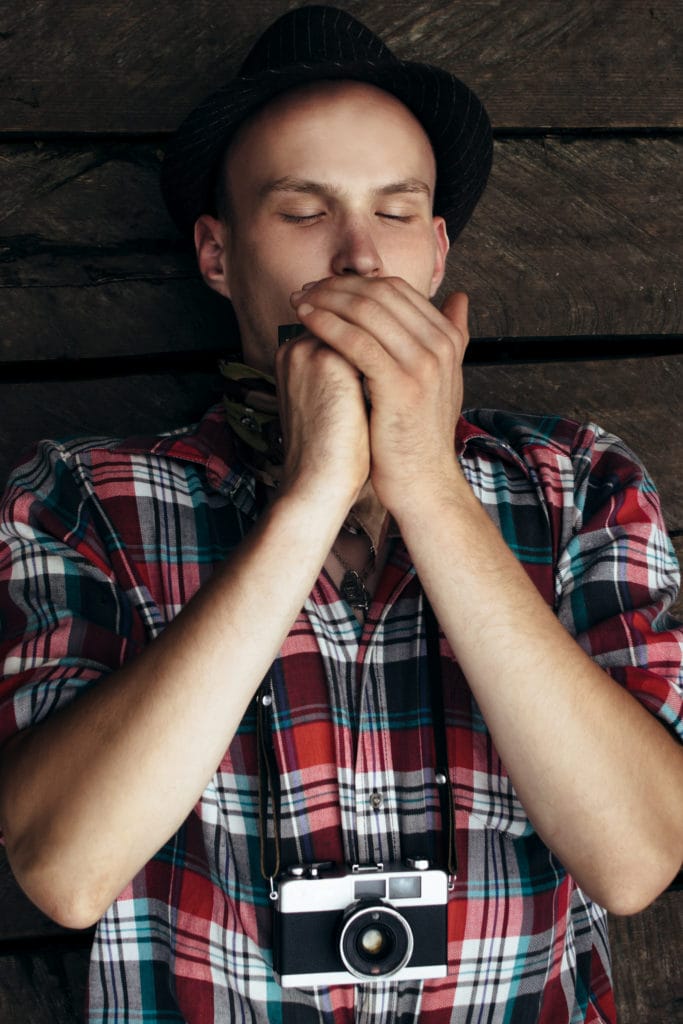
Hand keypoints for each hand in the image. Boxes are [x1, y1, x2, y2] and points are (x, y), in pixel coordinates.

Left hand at [290, 276, 468, 515]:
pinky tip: (306, 320)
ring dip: (327, 300)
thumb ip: (450, 337)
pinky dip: (327, 324)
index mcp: (447, 339)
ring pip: (367, 312)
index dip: (357, 283)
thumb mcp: (442, 378)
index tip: (326, 287)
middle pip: (381, 295)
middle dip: (337, 287)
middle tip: (306, 289)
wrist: (422, 481)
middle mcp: (440, 346)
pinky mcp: (400, 384)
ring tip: (299, 301)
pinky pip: (356, 341)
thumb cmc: (419, 433)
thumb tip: (459, 298)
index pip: (397, 290)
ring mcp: (423, 364)